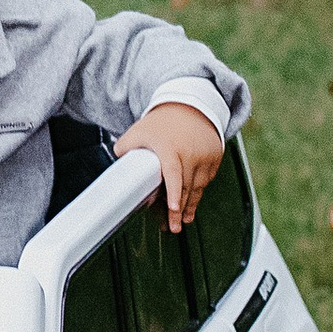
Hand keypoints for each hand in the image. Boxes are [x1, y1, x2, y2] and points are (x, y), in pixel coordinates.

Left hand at [115, 103, 223, 234]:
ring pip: (198, 187)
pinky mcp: (215, 157)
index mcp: (170, 148)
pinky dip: (199, 191)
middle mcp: (190, 153)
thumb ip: (126, 145)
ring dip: (191, 205)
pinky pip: (207, 179)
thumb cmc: (164, 120)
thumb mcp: (141, 129)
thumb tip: (117, 160)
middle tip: (173, 227)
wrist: (192, 104)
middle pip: (185, 188)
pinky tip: (191, 200)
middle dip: (179, 211)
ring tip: (183, 220)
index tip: (173, 210)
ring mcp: (205, 156)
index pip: (173, 174)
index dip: (173, 194)